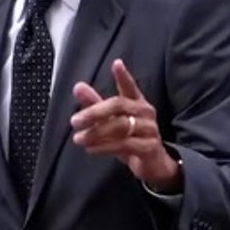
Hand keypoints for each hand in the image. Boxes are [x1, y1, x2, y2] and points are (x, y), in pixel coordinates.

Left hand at [70, 59, 181, 192]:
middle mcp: (145, 113)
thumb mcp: (112, 122)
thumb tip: (78, 87)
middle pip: (119, 105)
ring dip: (96, 132)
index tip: (116, 64)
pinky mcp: (149, 148)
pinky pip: (125, 145)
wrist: (154, 164)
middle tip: (76, 120)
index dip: (123, 76)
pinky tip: (91, 149)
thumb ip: (95, 104)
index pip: (130, 87)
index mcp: (137, 103)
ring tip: (79, 138)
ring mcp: (149, 130)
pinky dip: (105, 147)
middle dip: (94, 112)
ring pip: (121, 126)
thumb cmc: (132, 138)